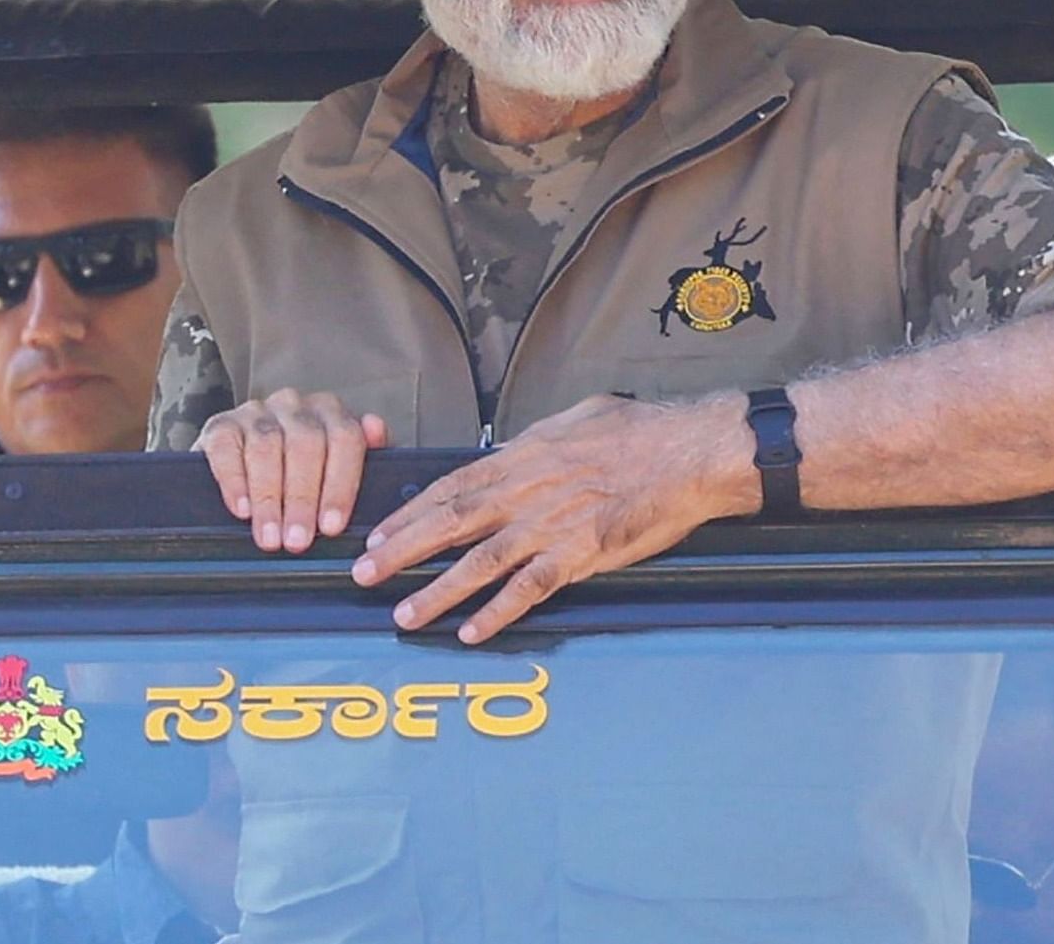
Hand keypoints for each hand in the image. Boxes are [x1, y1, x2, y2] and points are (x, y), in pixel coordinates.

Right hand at [196, 389, 391, 553]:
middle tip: (298, 540)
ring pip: (266, 446)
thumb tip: (376, 429)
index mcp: (330, 412)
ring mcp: (255, 412)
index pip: (344, 438)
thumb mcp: (336, 469)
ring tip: (270, 536)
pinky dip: (234, 481)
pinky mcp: (220, 425)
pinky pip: (226, 448)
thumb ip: (363, 455)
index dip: (339, 485)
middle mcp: (294, 405)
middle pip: (305, 444)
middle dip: (302, 498)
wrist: (243, 470)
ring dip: (269, 497)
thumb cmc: (299, 475)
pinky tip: (242, 509)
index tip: (331, 526)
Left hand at [351, 394, 749, 643]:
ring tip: (404, 615)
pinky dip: (498, 612)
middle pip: (449, 524)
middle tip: (364, 574)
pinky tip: (471, 632)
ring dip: (437, 592)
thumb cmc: (638, 431)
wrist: (688, 453)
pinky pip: (529, 590)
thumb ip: (532, 446)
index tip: (377, 534)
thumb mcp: (571, 421)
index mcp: (520, 458)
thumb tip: (507, 455)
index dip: (409, 514)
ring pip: (479, 563)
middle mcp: (526, 493)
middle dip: (401, 551)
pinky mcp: (580, 555)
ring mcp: (551, 527)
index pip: (449, 488)